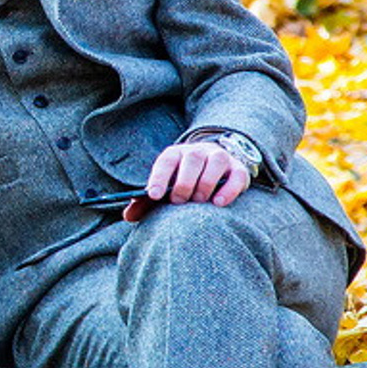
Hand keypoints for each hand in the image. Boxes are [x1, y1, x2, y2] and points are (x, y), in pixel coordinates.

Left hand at [124, 140, 251, 220]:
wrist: (214, 165)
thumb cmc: (182, 180)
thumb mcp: (165, 187)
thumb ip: (147, 202)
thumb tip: (128, 216)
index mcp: (175, 154)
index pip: (166, 161)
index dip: (159, 177)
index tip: (153, 196)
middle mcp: (198, 151)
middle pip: (192, 160)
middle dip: (183, 183)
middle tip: (178, 201)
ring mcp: (219, 157)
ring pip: (215, 164)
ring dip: (205, 185)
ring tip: (198, 201)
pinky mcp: (238, 169)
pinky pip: (236, 176)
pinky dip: (228, 190)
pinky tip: (218, 203)